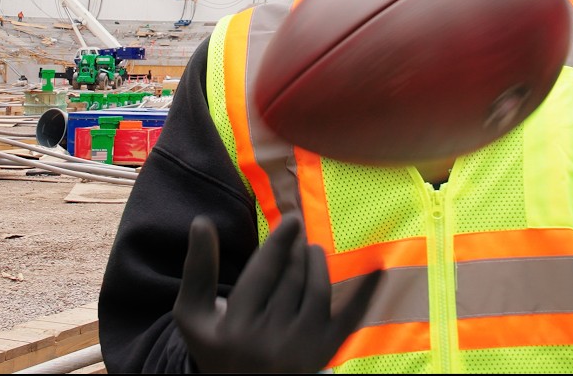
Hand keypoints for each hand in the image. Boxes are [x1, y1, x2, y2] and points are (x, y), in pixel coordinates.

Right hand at [172, 213, 379, 372]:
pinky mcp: (325, 353)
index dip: (280, 242)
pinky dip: (365, 291)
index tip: (292, 220)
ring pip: (316, 291)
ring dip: (317, 262)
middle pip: (291, 278)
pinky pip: (349, 317)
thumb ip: (198, 268)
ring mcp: (301, 349)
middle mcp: (270, 343)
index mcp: (236, 329)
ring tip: (311, 250)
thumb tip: (201, 221)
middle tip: (298, 232)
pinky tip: (378, 267)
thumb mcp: (194, 314)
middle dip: (297, 250)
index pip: (264, 272)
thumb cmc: (218, 344)